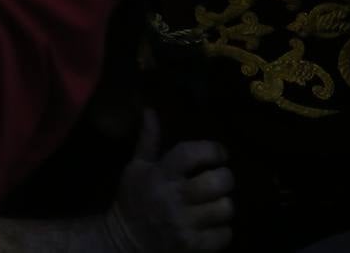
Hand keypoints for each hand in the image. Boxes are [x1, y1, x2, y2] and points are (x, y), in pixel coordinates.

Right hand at [106, 110, 233, 252]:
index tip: (220, 153)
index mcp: (159, 175)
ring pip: (224, 208)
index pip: (189, 154)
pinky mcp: (191, 246)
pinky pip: (223, 235)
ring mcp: (183, 224)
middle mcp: (172, 198)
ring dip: (223, 205)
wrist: (124, 242)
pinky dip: (222, 231)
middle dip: (225, 178)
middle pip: (215, 182)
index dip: (211, 150)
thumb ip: (148, 140)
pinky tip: (212, 226)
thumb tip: (150, 110)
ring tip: (215, 203)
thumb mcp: (136, 168)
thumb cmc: (134, 200)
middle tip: (221, 180)